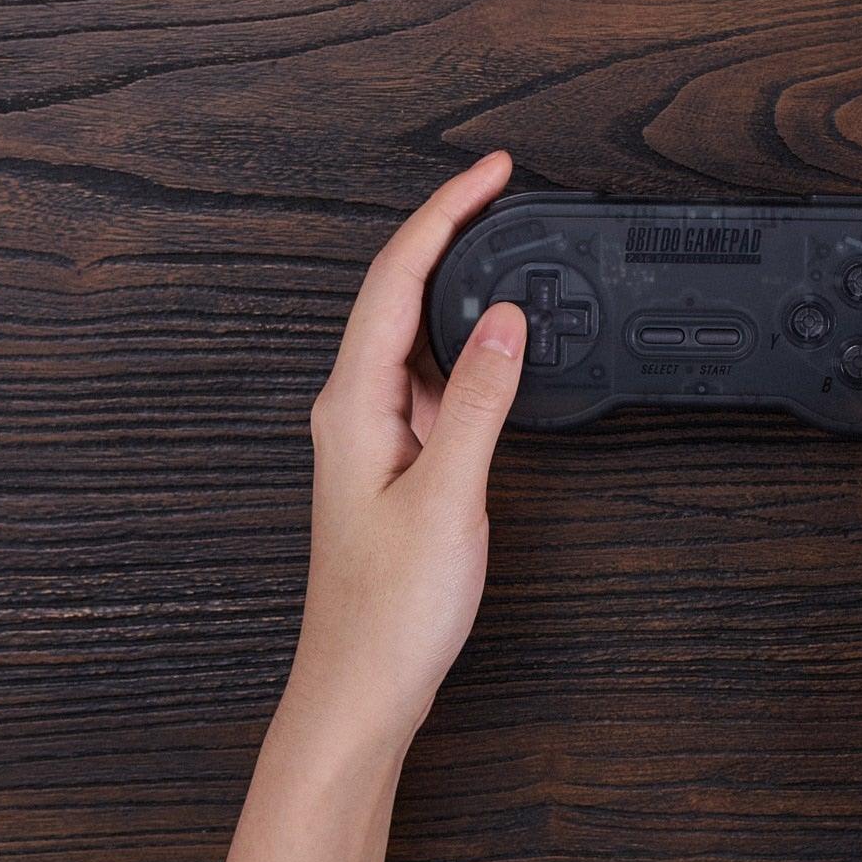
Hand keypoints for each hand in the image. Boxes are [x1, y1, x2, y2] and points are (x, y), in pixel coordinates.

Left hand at [283, 150, 525, 749]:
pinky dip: (469, 344)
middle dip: (452, 231)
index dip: (444, 213)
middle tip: (508, 189)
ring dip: (459, 284)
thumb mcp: (448, 496)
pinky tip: (500, 342)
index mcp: (352, 402)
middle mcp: (353, 407)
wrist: (360, 690)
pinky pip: (432, 378)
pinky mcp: (396, 460)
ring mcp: (373, 433)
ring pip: (416, 333)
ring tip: (508, 244)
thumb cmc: (390, 612)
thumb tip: (509, 317)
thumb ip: (482, 401)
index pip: (397, 277)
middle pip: (400, 291)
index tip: (491, 172)